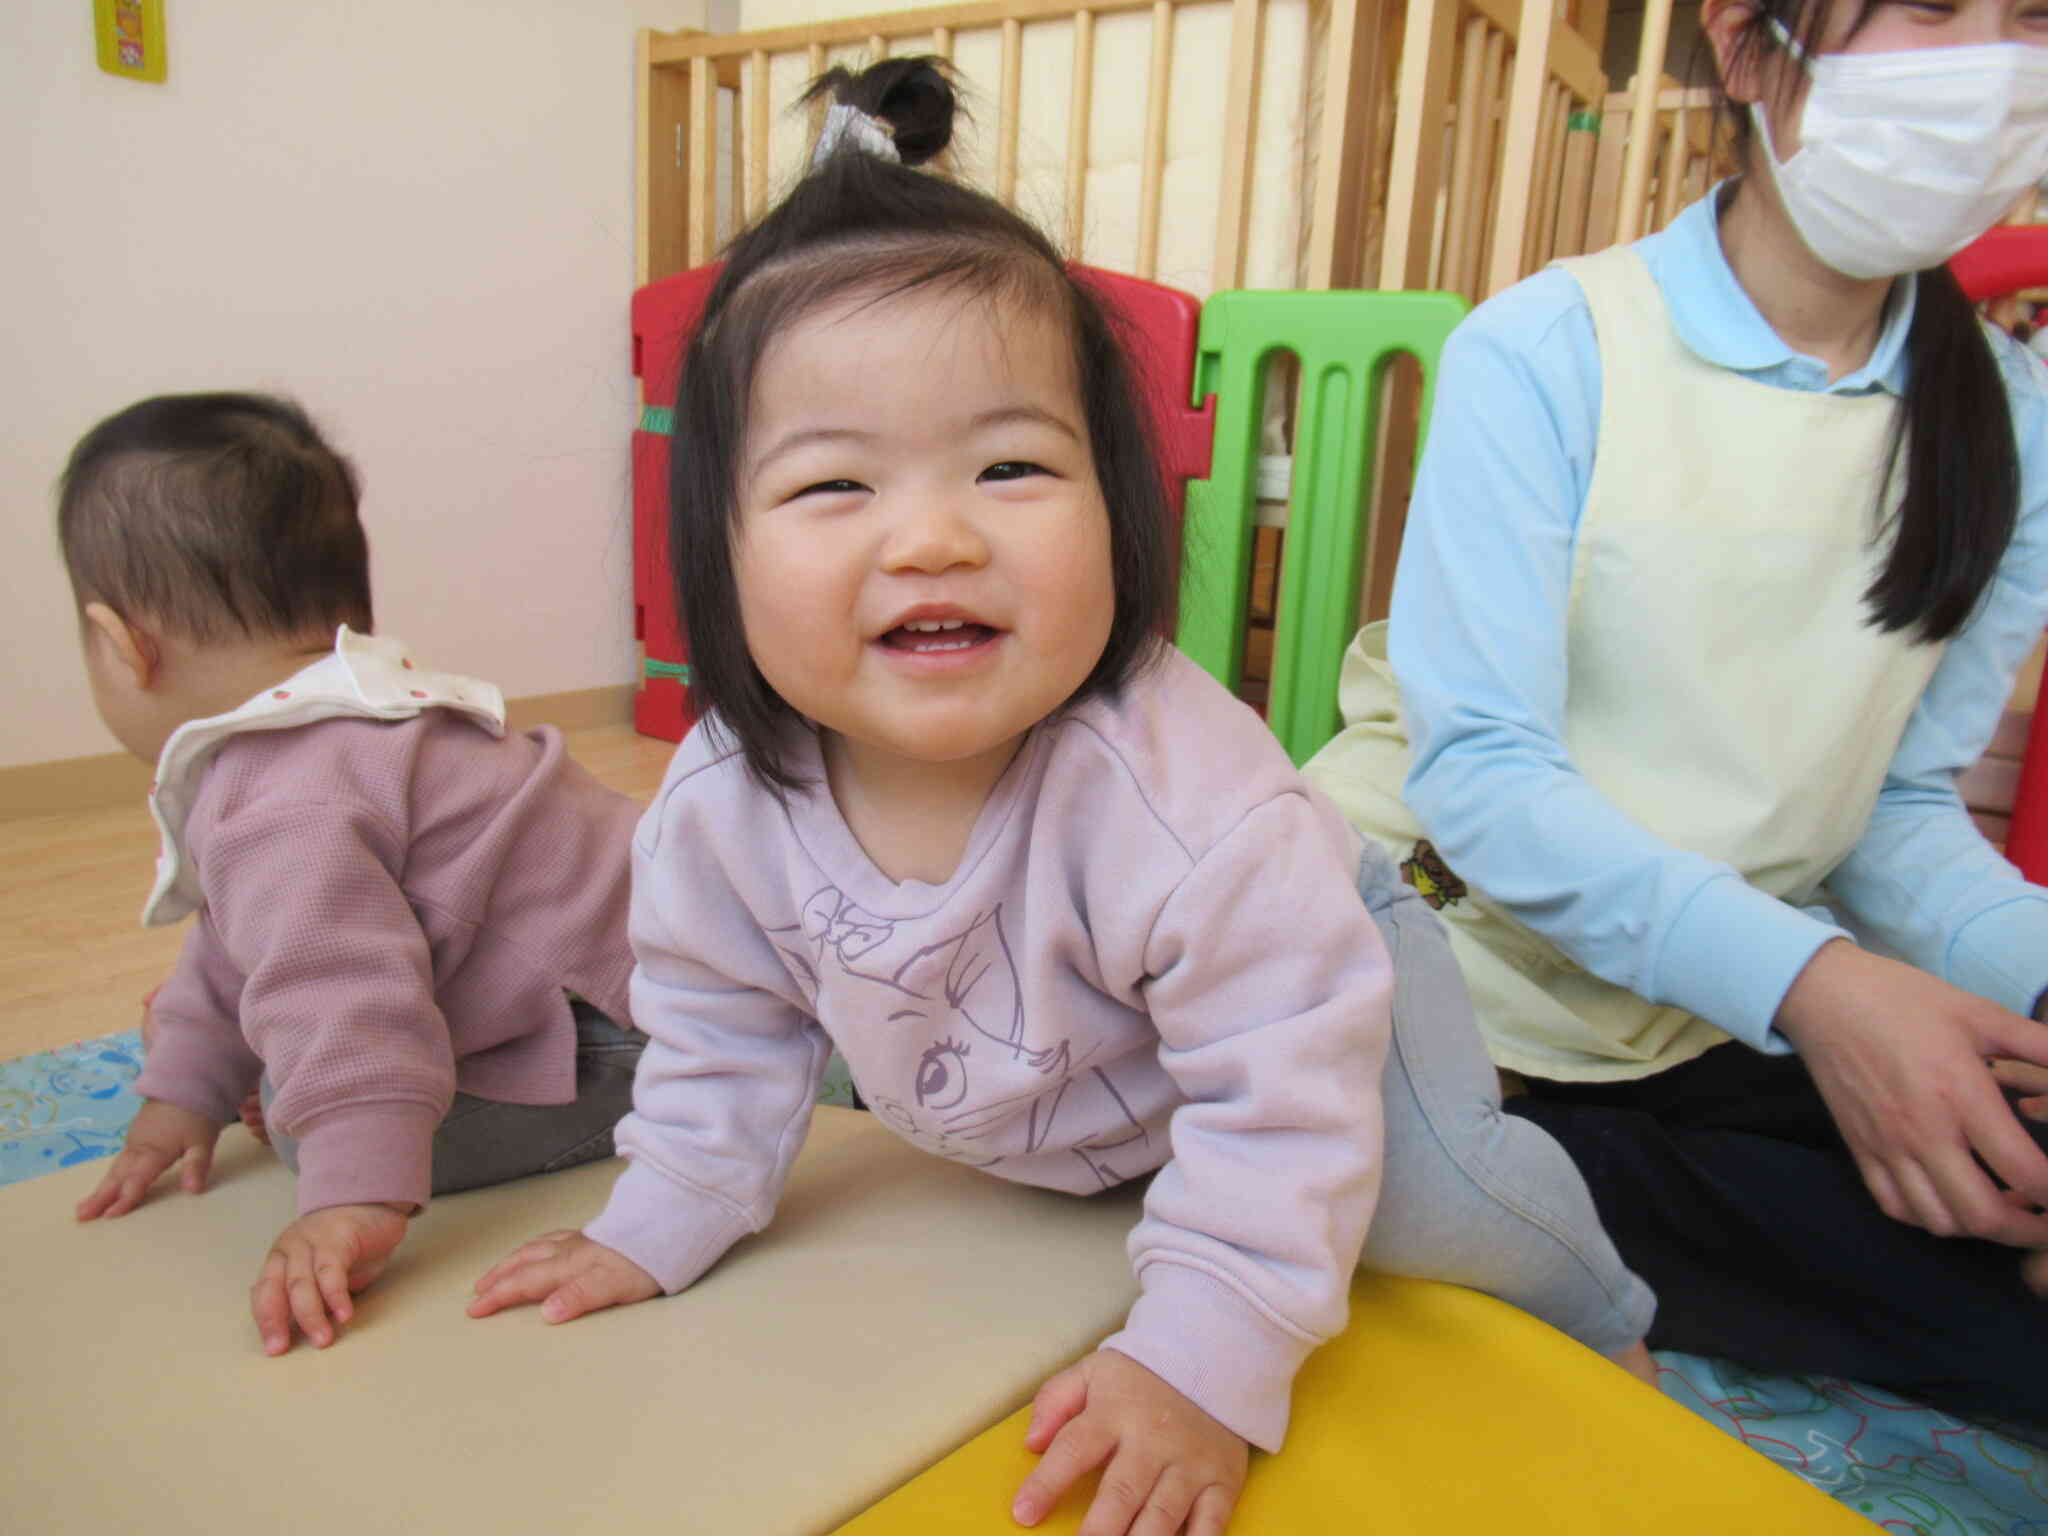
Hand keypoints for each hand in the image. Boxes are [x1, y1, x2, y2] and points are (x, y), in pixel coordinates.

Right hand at [76, 1099, 223, 1219]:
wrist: (185, 1085)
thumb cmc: (197, 1115)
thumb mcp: (203, 1140)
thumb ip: (197, 1165)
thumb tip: (194, 1190)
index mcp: (155, 1151)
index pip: (138, 1179)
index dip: (126, 1198)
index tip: (110, 1216)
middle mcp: (138, 1148)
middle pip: (118, 1176)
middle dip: (100, 1198)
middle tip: (82, 1216)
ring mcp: (133, 1143)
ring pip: (115, 1170)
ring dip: (100, 1190)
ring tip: (83, 1210)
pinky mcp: (134, 1140)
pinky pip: (118, 1163)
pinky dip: (109, 1178)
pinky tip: (102, 1190)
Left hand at [251, 1203, 410, 1355]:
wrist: (372, 1202)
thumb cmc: (348, 1245)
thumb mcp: (322, 1274)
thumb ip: (311, 1295)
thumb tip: (299, 1329)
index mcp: (280, 1260)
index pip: (263, 1294)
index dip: (266, 1322)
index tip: (275, 1349)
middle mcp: (289, 1250)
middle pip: (274, 1289)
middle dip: (276, 1322)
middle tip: (283, 1349)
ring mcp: (310, 1242)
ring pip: (300, 1284)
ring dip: (310, 1316)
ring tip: (323, 1339)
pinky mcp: (336, 1238)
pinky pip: (330, 1272)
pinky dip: (335, 1296)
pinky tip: (344, 1315)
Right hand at [466, 1230, 660, 1322]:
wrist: (672, 1226)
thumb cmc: (646, 1260)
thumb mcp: (614, 1285)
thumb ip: (579, 1297)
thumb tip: (547, 1313)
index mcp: (569, 1265)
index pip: (524, 1282)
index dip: (498, 1296)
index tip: (475, 1309)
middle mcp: (570, 1250)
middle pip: (524, 1262)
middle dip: (498, 1277)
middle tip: (478, 1290)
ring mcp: (582, 1240)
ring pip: (537, 1247)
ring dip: (513, 1259)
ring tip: (500, 1268)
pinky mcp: (596, 1236)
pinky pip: (554, 1238)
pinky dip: (537, 1245)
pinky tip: (543, 1247)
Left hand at [1011, 1350, 1247, 1535]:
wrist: (1214, 1358)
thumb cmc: (1143, 1376)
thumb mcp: (1092, 1372)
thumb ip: (1055, 1402)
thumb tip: (1031, 1442)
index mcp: (1115, 1412)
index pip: (1074, 1449)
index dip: (1046, 1484)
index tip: (1024, 1513)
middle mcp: (1153, 1441)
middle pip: (1122, 1492)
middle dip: (1099, 1531)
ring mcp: (1190, 1464)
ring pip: (1163, 1515)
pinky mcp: (1222, 1481)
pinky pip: (1211, 1522)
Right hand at [1775, 941, 2047, 1245]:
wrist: (1825, 996)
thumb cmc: (1904, 1000)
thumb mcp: (1979, 1012)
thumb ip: (2038, 1044)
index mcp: (1960, 1094)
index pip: (2024, 1171)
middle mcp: (1923, 1131)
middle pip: (1982, 1214)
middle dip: (2027, 1231)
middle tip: (2046, 1220)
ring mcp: (1887, 1146)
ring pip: (1939, 1221)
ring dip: (1979, 1227)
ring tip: (2002, 1208)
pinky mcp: (1861, 1150)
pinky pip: (1896, 1207)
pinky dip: (1931, 1218)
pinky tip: (1950, 1199)